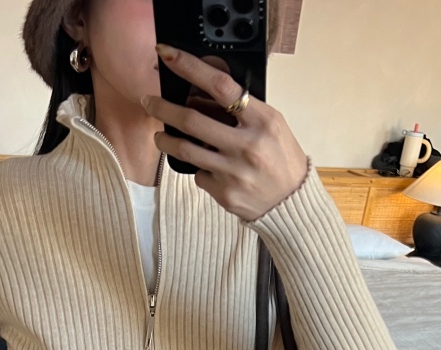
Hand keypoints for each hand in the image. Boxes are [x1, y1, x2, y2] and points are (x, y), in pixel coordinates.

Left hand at [140, 43, 308, 222]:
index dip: (190, 67)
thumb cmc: (280, 158)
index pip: (220, 85)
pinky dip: (198, 168)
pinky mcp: (225, 192)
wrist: (291, 202)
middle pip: (191, 120)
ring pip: (185, 150)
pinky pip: (199, 174)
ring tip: (160, 135)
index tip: (168, 56)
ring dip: (165, 140)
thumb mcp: (271, 124)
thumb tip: (200, 95)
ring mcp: (234, 171)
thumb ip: (241, 110)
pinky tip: (206, 167)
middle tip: (149, 102)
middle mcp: (248, 145)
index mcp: (262, 120)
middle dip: (163, 108)